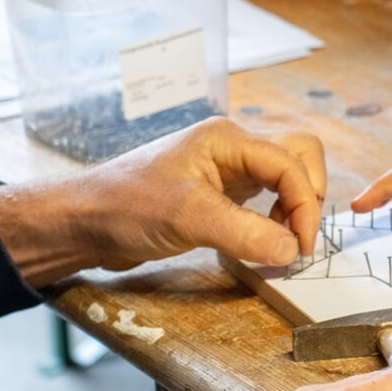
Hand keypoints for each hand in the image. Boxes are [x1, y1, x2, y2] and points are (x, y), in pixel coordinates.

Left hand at [0, 117, 325, 286]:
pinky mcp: (219, 192)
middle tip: (300, 236)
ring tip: (282, 241)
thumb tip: (292, 250)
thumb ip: (245, 233)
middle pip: (298, 155)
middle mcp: (233, 148)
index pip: (290, 162)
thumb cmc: (126, 206)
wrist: (82, 220)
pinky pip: (265, 196)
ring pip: (285, 175)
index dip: (305, 204)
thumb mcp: (188, 218)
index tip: (301, 246)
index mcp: (228, 140)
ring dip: (295, 205)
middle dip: (309, 194)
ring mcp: (227, 169)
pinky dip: (275, 217)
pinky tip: (262, 240)